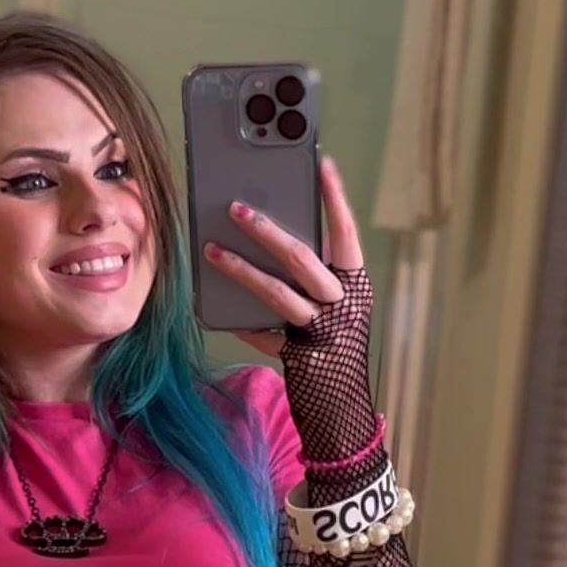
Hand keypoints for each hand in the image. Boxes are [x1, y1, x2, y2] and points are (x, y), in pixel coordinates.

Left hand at [204, 156, 365, 356]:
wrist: (341, 404)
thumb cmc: (335, 339)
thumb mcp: (336, 298)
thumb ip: (317, 267)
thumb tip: (271, 227)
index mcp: (355, 282)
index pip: (346, 232)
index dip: (335, 198)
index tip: (322, 163)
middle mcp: (341, 304)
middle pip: (301, 258)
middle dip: (266, 231)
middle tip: (236, 208)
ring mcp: (319, 331)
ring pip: (275, 293)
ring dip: (240, 269)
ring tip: (212, 249)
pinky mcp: (296, 356)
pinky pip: (261, 333)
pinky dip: (239, 320)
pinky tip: (216, 305)